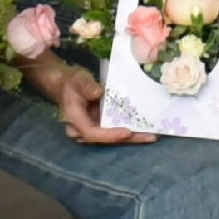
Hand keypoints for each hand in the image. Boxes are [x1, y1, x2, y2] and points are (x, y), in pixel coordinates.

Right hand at [36, 54, 153, 144]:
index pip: (92, 133)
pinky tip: (146, 128)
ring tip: (153, 134)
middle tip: (150, 137)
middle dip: (128, 139)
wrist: (66, 84)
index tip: (127, 132)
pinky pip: (114, 130)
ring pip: (112, 137)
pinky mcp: (99, 126)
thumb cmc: (72, 82)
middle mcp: (82, 130)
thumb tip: (99, 92)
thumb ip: (87, 86)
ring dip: (132, 136)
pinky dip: (130, 129)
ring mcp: (92, 129)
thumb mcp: (78, 80)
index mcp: (75, 120)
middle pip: (106, 139)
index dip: (110, 135)